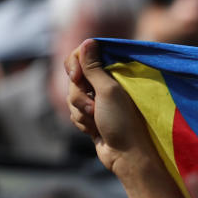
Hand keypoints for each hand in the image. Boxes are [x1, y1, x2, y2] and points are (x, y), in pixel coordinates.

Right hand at [64, 39, 159, 177]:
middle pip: (74, 79)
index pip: (83, 56)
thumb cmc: (122, 122)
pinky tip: (95, 130)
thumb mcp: (108, 90)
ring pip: (72, 97)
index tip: (77, 76)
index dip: (75, 65)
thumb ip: (94, 67)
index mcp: (114, 74)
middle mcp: (106, 85)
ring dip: (81, 111)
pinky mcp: (92, 117)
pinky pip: (74, 113)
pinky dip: (82, 122)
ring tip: (97, 121)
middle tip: (94, 108)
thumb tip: (87, 40)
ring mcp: (98, 102)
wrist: (126, 156)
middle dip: (79, 95)